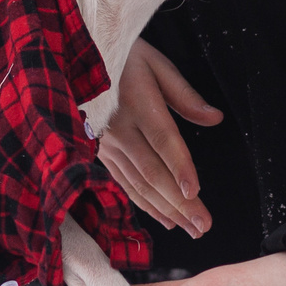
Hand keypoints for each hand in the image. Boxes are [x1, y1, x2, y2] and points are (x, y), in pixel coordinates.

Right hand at [98, 40, 222, 236]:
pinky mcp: (99, 152)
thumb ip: (184, 95)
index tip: (194, 192)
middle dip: (180, 203)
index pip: (162, 140)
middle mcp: (119, 128)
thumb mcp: (155, 64)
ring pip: (138, 183)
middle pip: (152, 171)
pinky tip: (165, 219)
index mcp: (137, 102)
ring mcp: (106, 143)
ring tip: (192, 228)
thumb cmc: (120, 57)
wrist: (71, 59)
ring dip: (167, 210)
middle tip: (203, 225)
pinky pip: (124, 183)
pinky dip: (145, 204)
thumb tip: (214, 118)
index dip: (178, 167)